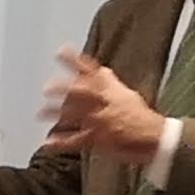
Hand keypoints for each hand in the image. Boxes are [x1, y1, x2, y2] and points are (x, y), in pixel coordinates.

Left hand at [37, 47, 167, 167]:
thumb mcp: (126, 94)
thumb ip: (110, 83)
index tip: (60, 51)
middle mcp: (104, 103)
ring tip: (39, 113)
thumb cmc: (140, 115)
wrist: (155, 137)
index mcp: (111, 91)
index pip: (91, 71)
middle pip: (81, 91)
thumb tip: (100, 70)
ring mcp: (100, 121)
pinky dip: (61, 143)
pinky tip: (47, 143)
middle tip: (46, 87)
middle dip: (63, 89)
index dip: (75, 61)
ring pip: (73, 115)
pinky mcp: (98, 139)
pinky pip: (75, 140)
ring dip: (55, 114)